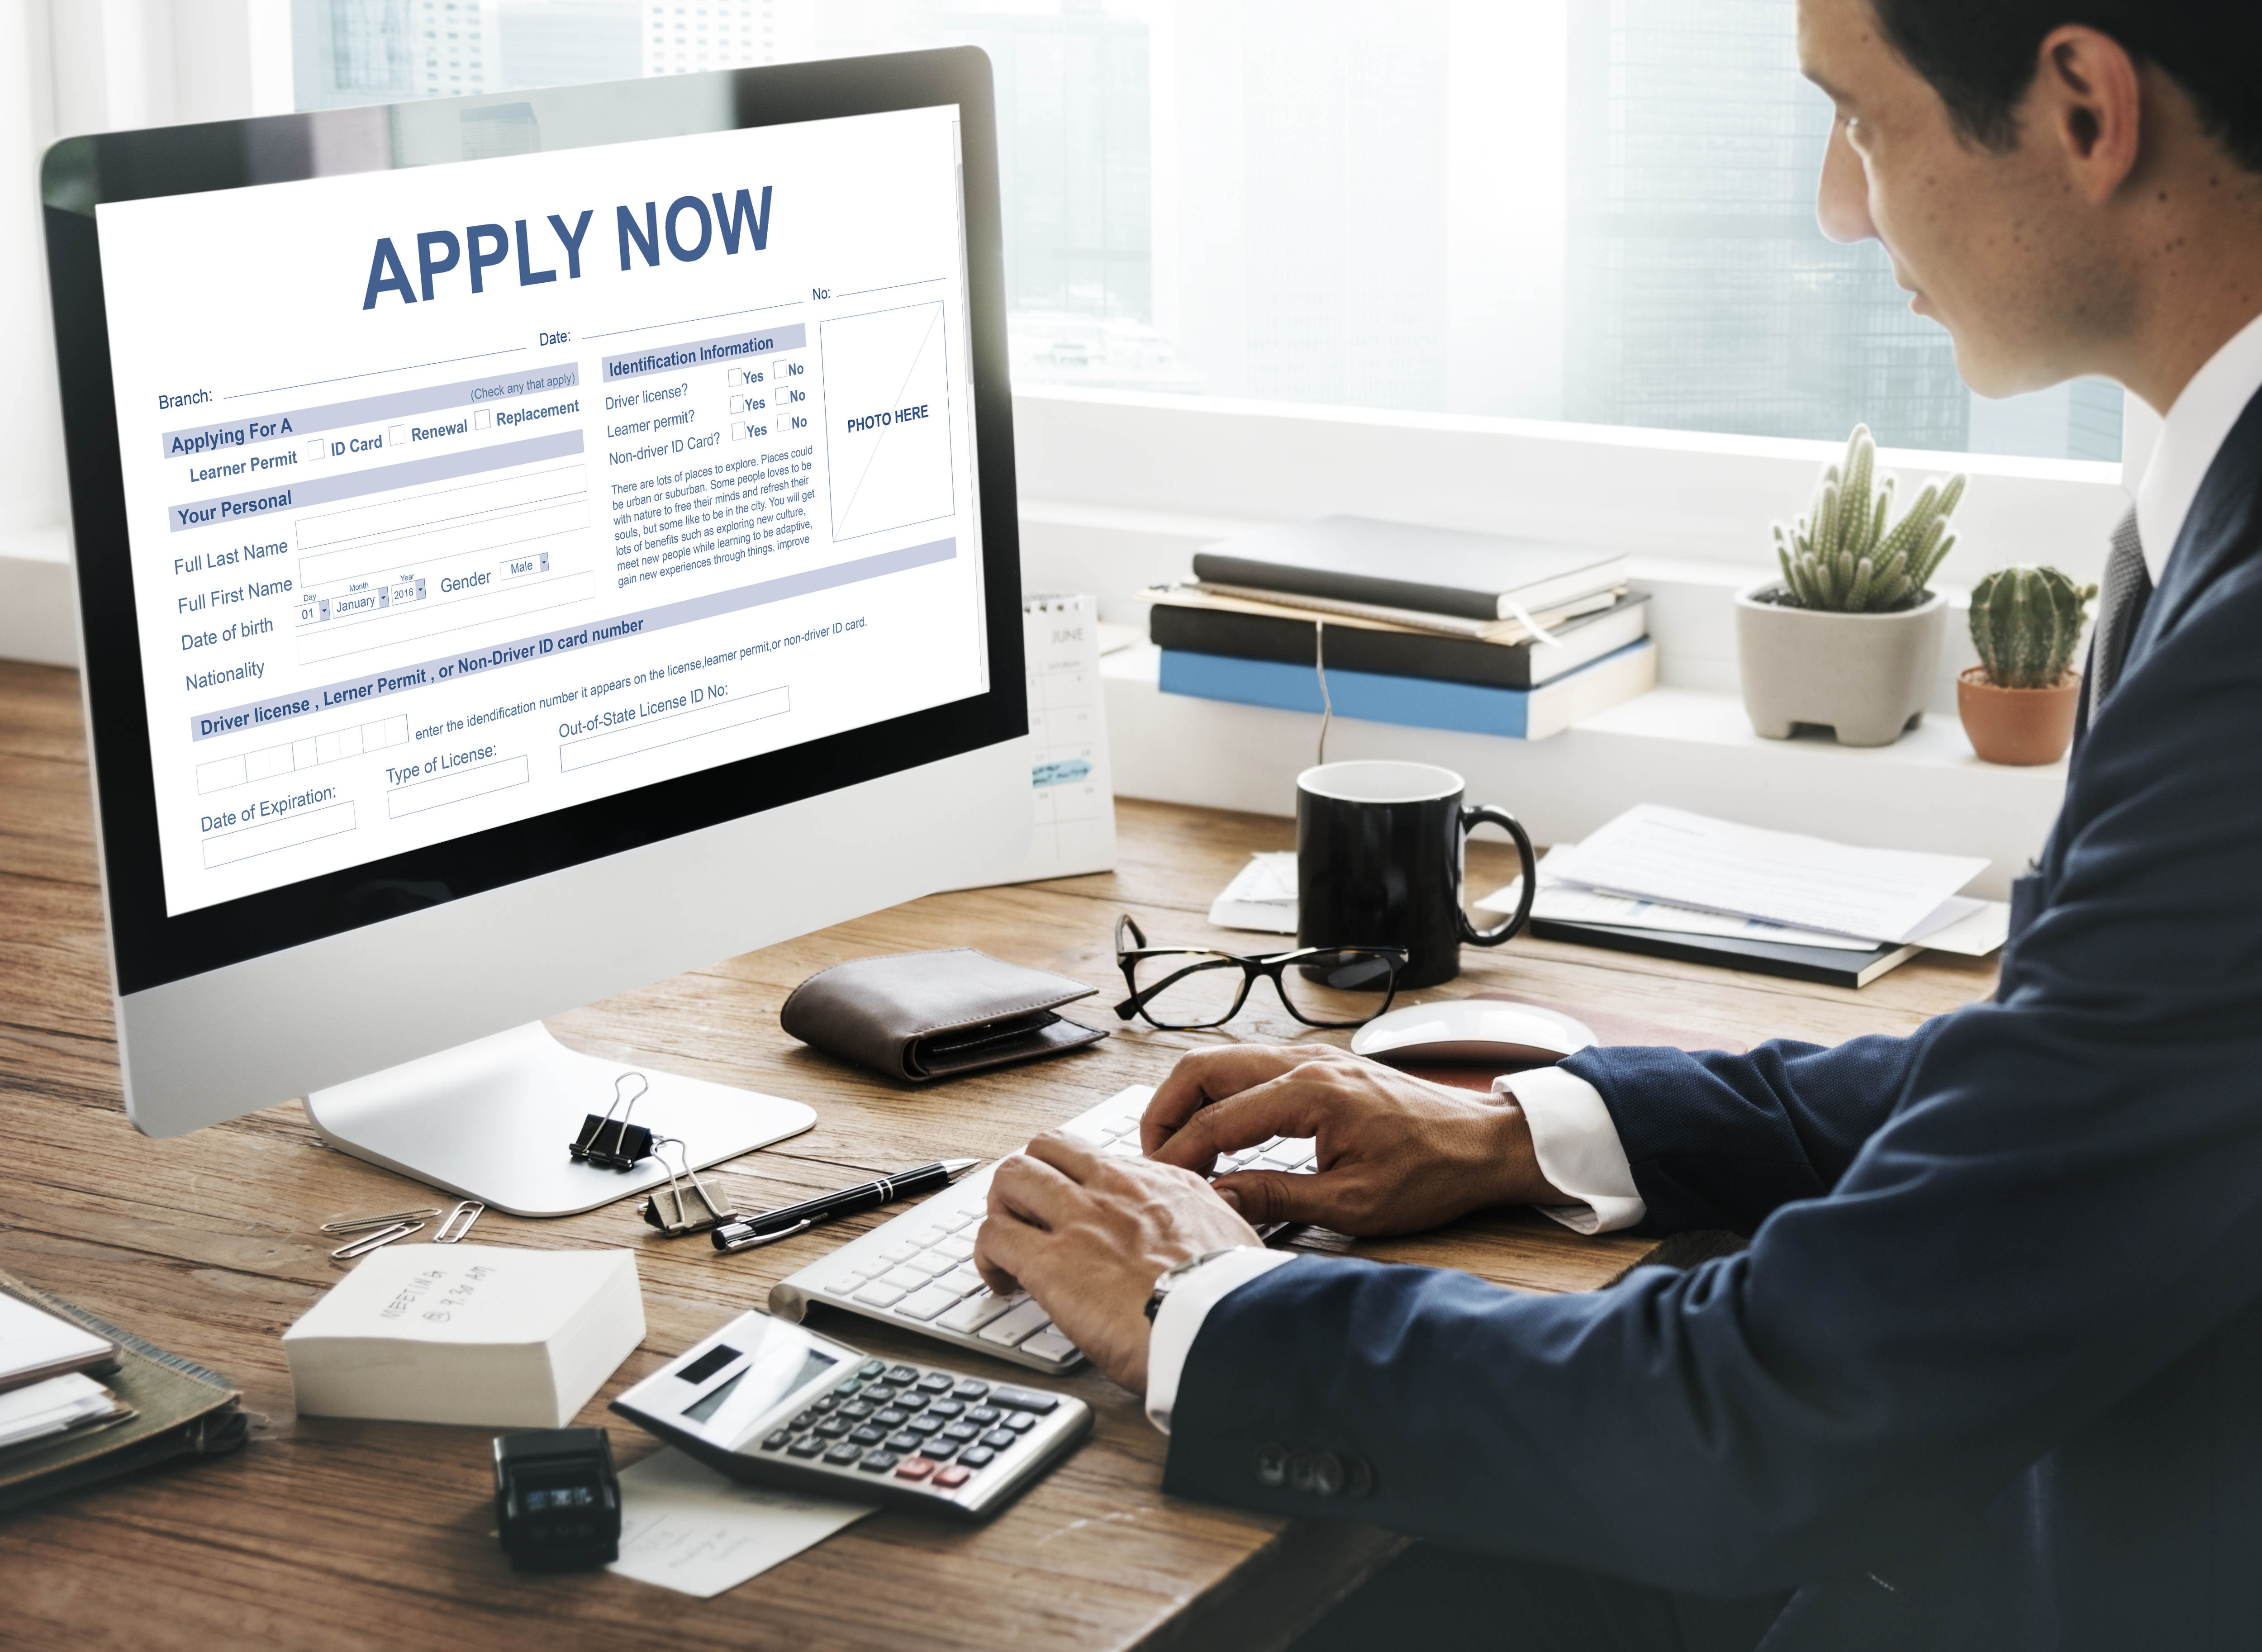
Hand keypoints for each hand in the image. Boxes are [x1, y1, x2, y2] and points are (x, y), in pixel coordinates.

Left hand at [974, 1130, 1261, 1393]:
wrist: (1224, 1326)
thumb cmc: (1233, 1296)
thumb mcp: (1231, 1236)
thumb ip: (1204, 1223)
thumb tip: (1202, 1231)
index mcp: (1161, 1183)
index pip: (1098, 1157)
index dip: (1075, 1181)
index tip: (1075, 1211)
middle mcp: (1115, 1188)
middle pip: (1047, 1149)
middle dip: (1029, 1180)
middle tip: (1028, 1219)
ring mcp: (1079, 1219)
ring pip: (1012, 1178)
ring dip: (1001, 1210)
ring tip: (1007, 1248)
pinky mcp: (1050, 1261)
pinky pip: (993, 1236)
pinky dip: (986, 1257)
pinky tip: (1001, 1283)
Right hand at [1142, 1045, 1566, 1235]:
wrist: (1484, 1144)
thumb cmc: (1432, 1173)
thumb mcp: (1353, 1204)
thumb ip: (1277, 1197)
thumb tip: (1217, 1199)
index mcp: (1311, 1093)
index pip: (1217, 1119)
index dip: (1178, 1154)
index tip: (1159, 1184)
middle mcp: (1306, 1062)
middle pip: (1203, 1067)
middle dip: (1166, 1111)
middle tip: (1154, 1159)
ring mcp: (1313, 1058)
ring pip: (1223, 1061)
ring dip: (1191, 1100)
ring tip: (1179, 1149)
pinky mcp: (1321, 1066)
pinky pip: (1250, 1068)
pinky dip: (1221, 1095)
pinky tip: (1220, 1135)